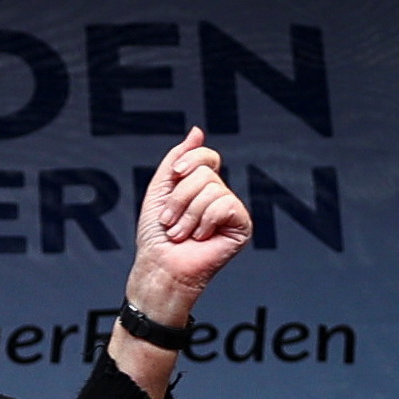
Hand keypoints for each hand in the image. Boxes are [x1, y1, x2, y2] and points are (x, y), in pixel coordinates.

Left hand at [127, 127, 251, 318]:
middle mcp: (219, 196)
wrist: (160, 267)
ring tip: (182, 234)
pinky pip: (225, 205)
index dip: (189, 162)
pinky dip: (205, 221)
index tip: (174, 176)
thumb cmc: (157, 236)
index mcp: (202, 187)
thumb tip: (197, 131)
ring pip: (212, 189)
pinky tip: (201, 237)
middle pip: (205, 173)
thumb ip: (177, 159)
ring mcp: (231, 211)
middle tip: (171, 221)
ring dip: (188, 214)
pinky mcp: (241, 226)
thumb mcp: (160, 189)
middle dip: (180, 197)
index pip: (208, 157)